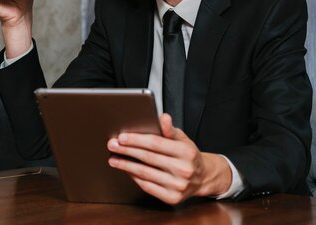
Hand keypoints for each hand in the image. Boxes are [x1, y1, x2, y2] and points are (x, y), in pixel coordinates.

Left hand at [107, 113, 231, 204]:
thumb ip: (169, 129)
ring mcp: (178, 185)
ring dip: (126, 165)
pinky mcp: (172, 198)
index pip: (156, 143)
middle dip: (127, 151)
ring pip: (145, 173)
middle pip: (148, 158)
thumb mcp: (182, 139)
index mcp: (186, 152)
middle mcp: (183, 170)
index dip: (137, 140)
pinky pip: (147, 186)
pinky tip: (127, 170)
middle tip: (112, 145)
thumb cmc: (188, 155)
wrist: (203, 177)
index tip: (122, 137)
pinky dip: (135, 177)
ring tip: (114, 159)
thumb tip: (163, 117)